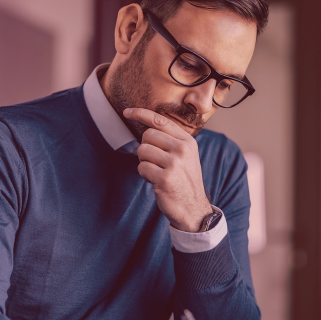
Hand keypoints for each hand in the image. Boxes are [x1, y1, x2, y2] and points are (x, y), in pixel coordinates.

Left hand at [124, 108, 213, 231]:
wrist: (193, 207)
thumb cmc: (184, 180)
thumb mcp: (185, 156)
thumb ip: (170, 140)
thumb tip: (146, 126)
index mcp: (187, 141)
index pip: (160, 120)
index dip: (141, 113)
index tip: (127, 112)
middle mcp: (182, 149)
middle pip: (147, 135)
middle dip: (145, 149)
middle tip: (155, 162)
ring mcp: (174, 163)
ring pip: (142, 151)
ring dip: (144, 163)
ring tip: (157, 172)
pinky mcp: (165, 178)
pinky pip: (142, 167)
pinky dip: (144, 175)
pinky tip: (156, 181)